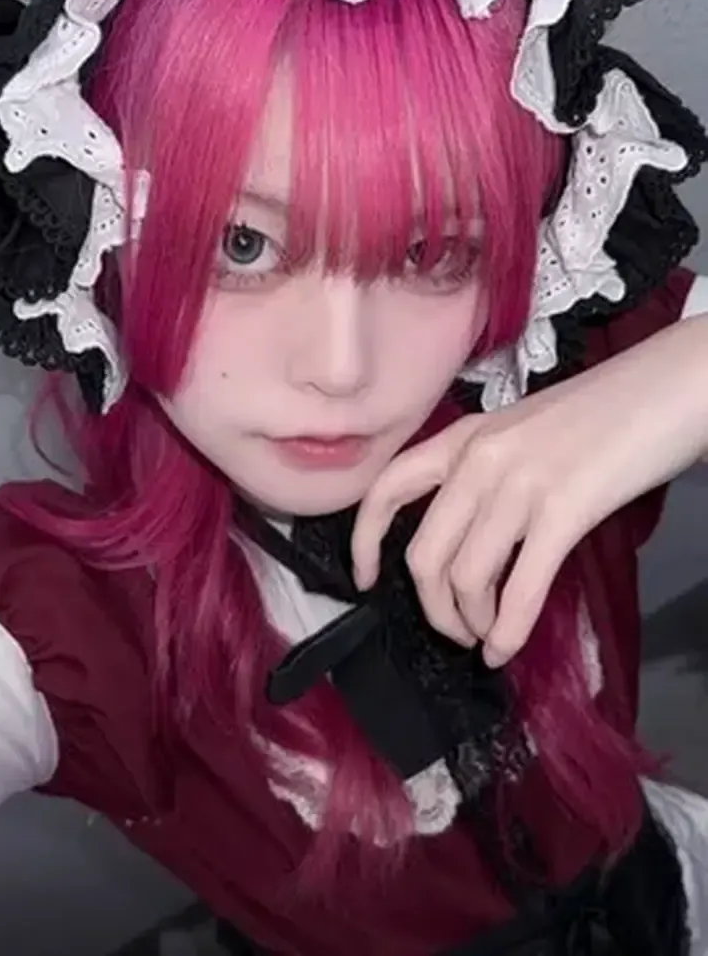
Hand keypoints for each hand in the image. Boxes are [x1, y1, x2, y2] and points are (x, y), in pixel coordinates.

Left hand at [352, 312, 707, 667]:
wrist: (671, 387)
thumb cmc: (604, 411)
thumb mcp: (523, 432)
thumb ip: (486, 474)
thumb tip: (469, 539)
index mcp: (464, 436)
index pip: (387, 489)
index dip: (365, 543)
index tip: (367, 580)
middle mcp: (478, 459)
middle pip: (423, 555)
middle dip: (432, 609)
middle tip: (456, 631)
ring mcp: (518, 484)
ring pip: (464, 579)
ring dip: (471, 623)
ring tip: (488, 637)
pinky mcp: (563, 511)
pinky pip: (520, 588)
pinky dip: (509, 630)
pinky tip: (508, 649)